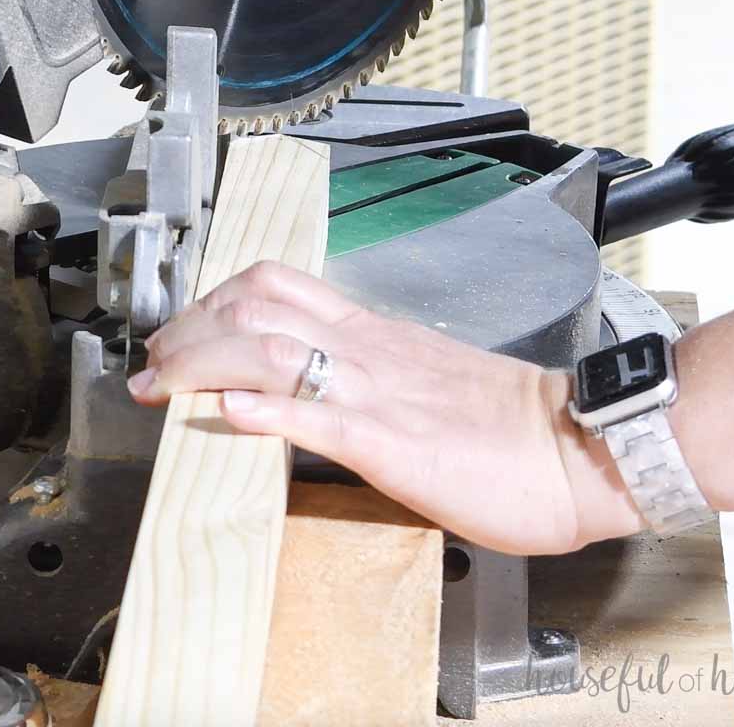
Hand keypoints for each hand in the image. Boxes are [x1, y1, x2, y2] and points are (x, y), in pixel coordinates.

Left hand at [127, 261, 644, 554]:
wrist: (578, 445)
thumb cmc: (515, 424)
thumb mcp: (432, 384)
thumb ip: (376, 379)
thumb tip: (323, 390)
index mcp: (377, 336)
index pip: (278, 288)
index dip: (215, 302)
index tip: (183, 333)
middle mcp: (368, 349)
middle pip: (256, 304)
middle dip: (189, 326)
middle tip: (155, 360)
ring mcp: (376, 390)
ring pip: (270, 346)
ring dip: (202, 361)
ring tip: (161, 384)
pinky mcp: (392, 442)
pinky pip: (316, 413)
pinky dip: (261, 407)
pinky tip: (223, 410)